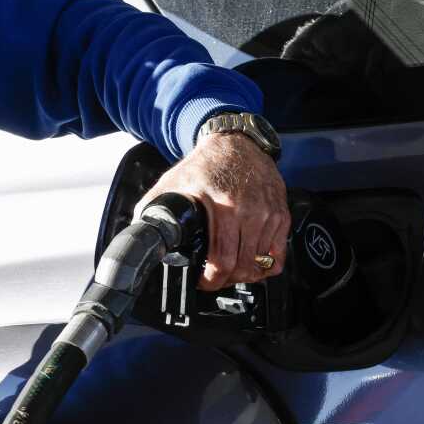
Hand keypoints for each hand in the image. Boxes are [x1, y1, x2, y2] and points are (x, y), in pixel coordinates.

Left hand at [137, 131, 288, 289]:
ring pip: (261, 263)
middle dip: (227, 279)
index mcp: (224, 206)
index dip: (212, 280)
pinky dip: (266, 264)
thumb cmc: (207, 163)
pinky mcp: (281, 214)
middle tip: (216, 278)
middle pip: (244, 267)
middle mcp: (251, 212)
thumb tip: (141, 233)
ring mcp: (269, 213)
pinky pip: (279, 253)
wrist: (236, 142)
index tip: (204, 281)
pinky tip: (253, 260)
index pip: (223, 260)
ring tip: (232, 269)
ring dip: (246, 273)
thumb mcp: (173, 182)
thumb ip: (153, 207)